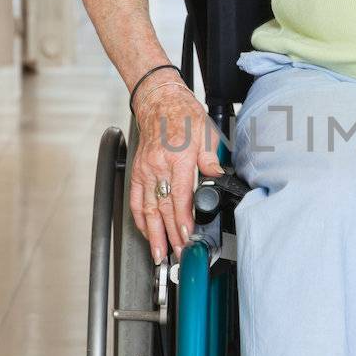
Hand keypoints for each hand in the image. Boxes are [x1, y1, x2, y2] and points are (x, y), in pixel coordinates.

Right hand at [129, 74, 223, 262]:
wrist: (159, 101)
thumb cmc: (184, 115)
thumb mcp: (207, 133)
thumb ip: (211, 159)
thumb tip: (218, 178)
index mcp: (178, 158)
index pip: (180, 197)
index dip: (183, 221)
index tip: (187, 238)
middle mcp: (158, 166)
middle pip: (164, 208)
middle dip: (170, 235)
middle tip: (177, 255)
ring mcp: (145, 170)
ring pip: (147, 209)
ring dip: (153, 234)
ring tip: (158, 253)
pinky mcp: (138, 171)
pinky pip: (136, 200)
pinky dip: (140, 219)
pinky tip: (145, 232)